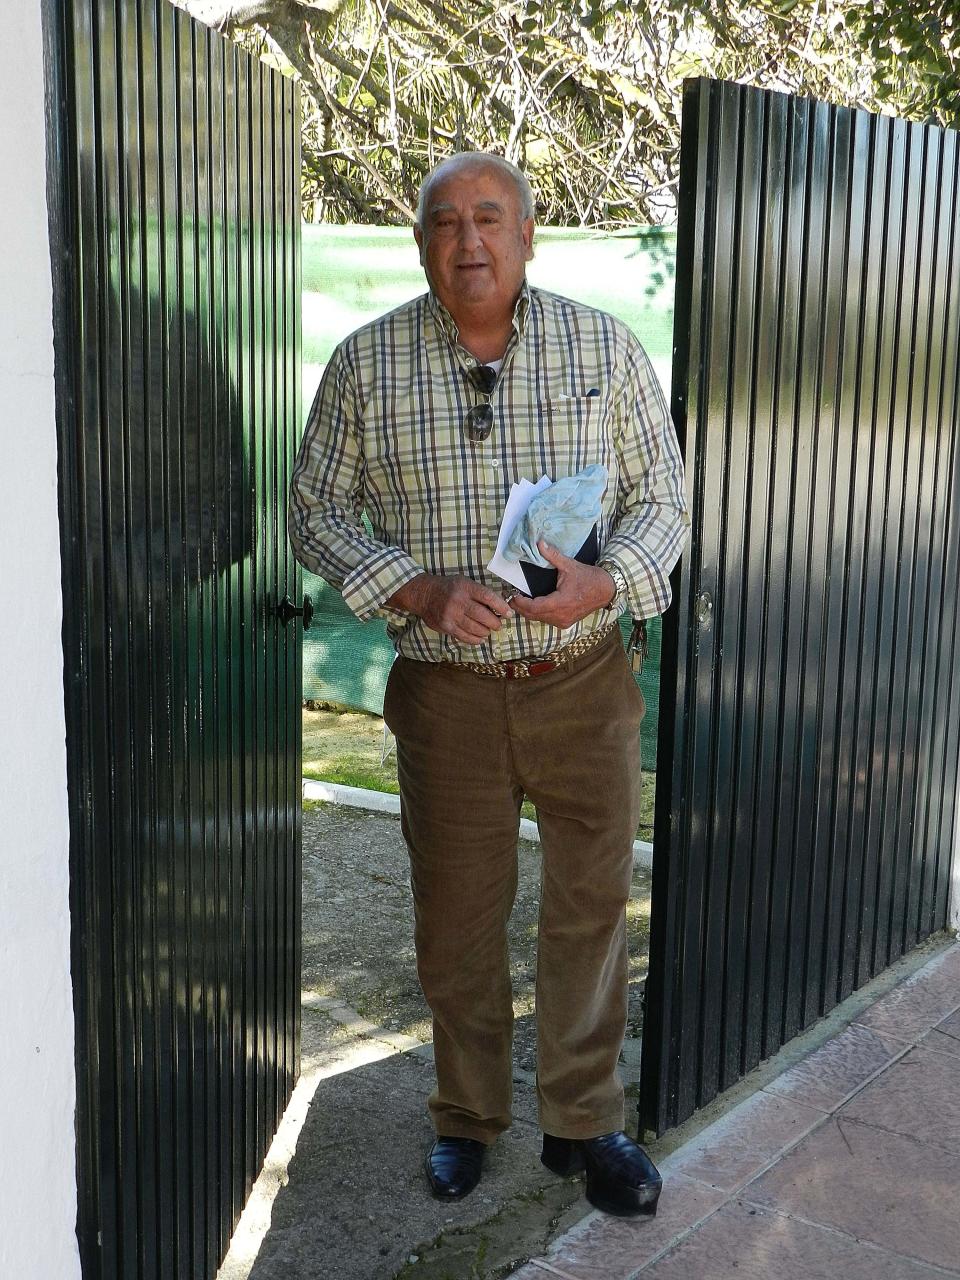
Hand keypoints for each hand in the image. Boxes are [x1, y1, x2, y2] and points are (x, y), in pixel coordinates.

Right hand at [387, 573, 513, 643]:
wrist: (425, 594)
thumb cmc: (449, 588)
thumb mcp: (464, 583)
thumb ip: (479, 593)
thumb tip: (499, 607)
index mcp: (466, 587)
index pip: (488, 597)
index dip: (501, 606)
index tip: (509, 613)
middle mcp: (459, 601)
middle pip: (483, 616)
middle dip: (495, 623)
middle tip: (498, 624)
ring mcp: (452, 615)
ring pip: (476, 628)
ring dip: (486, 632)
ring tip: (487, 630)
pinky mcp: (446, 626)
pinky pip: (465, 636)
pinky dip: (475, 639)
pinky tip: (480, 638)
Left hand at [511, 542, 616, 628]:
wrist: (605, 589)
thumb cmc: (588, 578)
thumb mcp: (569, 565)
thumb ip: (552, 555)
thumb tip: (539, 543)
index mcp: (560, 602)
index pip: (534, 607)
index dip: (521, 603)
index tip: (513, 595)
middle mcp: (561, 616)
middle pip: (534, 615)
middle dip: (521, 608)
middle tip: (512, 598)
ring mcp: (564, 621)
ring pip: (540, 619)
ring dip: (529, 612)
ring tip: (520, 601)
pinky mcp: (566, 622)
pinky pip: (547, 620)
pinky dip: (539, 614)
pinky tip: (534, 606)